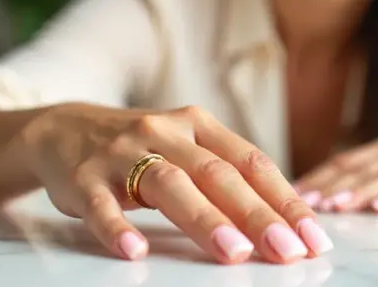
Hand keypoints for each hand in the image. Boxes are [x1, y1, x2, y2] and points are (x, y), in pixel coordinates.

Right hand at [16, 104, 332, 263]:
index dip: (285, 199)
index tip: (313, 236)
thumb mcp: (186, 149)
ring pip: (168, 185)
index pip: (251, 162)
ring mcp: (122, 153)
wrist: (64, 128)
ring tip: (234, 253)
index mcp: (199, 126)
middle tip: (287, 250)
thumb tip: (285, 222)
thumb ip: (228, 177)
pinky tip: (135, 251)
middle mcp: (165, 133)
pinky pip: (102, 204)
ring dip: (204, 220)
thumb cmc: (142, 148)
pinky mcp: (84, 178)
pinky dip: (118, 227)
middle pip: (217, 174)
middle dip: (256, 214)